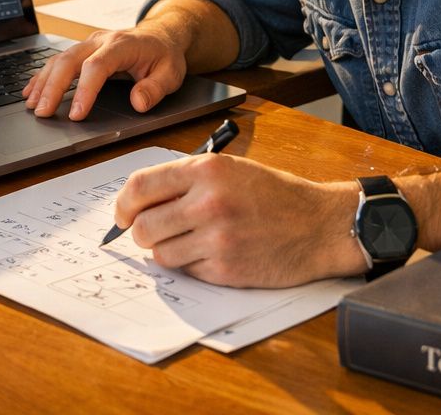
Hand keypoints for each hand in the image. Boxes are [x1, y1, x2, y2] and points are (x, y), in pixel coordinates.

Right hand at [24, 25, 187, 119]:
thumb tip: (138, 103)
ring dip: (43, 82)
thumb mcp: (171, 74)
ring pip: (59, 59)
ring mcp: (89, 43)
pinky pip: (57, 60)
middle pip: (69, 60)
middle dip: (53, 87)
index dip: (84, 90)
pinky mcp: (82, 49)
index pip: (97, 66)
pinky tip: (31, 91)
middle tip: (43, 113)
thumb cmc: (164, 55)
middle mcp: (100, 41)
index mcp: (122, 45)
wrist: (160, 35)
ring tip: (32, 106)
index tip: (76, 114)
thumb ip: (155, 89)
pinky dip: (42, 76)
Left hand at [110, 154, 365, 286]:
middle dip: (140, 233)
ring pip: (160, 253)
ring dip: (166, 250)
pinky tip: (211, 253)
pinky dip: (191, 265)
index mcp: (206, 171)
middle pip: (142, 226)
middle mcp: (208, 203)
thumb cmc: (275, 195)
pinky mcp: (226, 269)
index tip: (121, 214)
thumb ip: (186, 181)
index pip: (140, 187)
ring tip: (188, 242)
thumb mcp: (231, 170)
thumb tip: (139, 201)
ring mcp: (216, 239)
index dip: (122, 205)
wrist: (320, 225)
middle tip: (150, 233)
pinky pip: (186, 271)